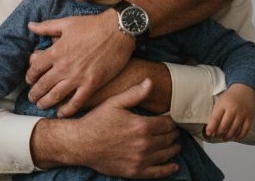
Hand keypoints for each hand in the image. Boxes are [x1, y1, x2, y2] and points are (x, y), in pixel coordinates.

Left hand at [26, 13, 133, 116]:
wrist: (118, 31)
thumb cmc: (93, 25)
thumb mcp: (66, 23)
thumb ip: (46, 27)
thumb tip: (31, 26)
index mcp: (56, 51)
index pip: (36, 68)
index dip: (30, 76)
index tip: (29, 80)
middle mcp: (64, 66)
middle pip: (43, 84)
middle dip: (34, 93)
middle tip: (31, 97)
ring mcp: (78, 77)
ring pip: (56, 95)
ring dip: (46, 102)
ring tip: (41, 106)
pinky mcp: (92, 84)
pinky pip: (76, 102)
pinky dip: (67, 110)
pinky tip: (61, 113)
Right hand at [33, 79, 179, 177]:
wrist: (80, 143)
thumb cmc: (96, 121)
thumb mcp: (114, 102)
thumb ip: (135, 93)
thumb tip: (150, 82)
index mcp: (141, 126)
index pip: (167, 124)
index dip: (171, 121)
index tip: (170, 120)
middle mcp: (144, 144)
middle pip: (168, 139)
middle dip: (173, 134)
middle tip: (173, 132)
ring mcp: (140, 160)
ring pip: (166, 155)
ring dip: (173, 149)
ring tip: (174, 145)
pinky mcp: (135, 172)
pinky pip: (158, 173)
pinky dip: (169, 169)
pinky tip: (174, 166)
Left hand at [205, 83, 254, 141]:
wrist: (245, 90)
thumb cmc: (230, 97)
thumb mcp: (220, 102)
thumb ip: (216, 113)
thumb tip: (210, 127)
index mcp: (223, 104)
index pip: (215, 118)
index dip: (211, 128)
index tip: (208, 133)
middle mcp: (233, 109)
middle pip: (225, 125)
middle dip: (219, 133)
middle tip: (217, 136)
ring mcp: (242, 114)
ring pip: (234, 129)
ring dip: (228, 136)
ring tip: (224, 137)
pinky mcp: (250, 118)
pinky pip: (245, 130)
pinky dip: (240, 135)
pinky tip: (235, 137)